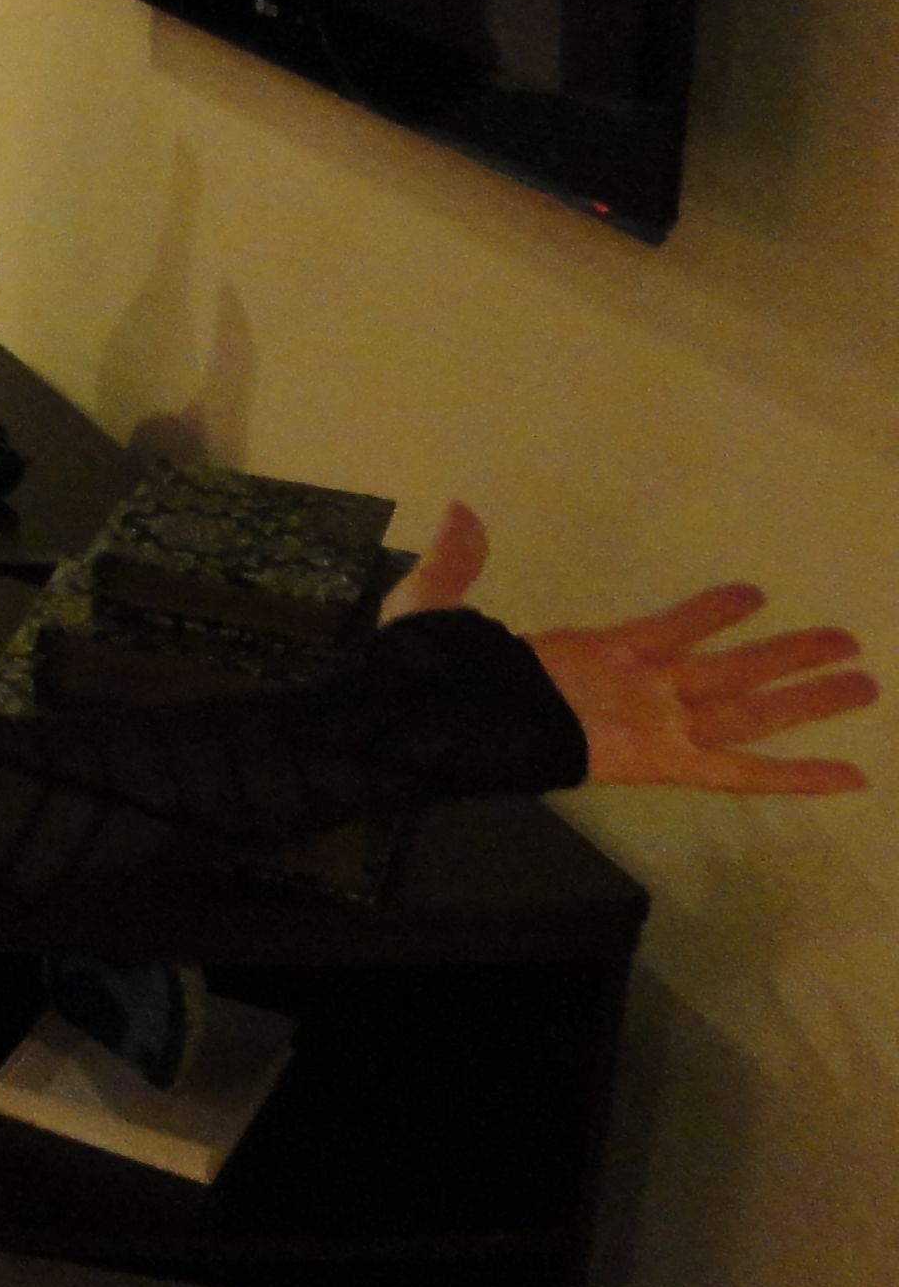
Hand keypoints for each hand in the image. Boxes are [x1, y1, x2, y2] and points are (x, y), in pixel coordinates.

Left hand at [386, 503, 873, 794]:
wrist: (432, 727)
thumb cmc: (432, 676)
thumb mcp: (434, 605)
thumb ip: (455, 564)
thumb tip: (458, 510)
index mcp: (593, 655)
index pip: (665, 630)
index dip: (706, 613)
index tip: (752, 593)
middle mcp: (637, 690)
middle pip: (730, 670)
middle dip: (787, 657)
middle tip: (849, 640)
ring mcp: (656, 724)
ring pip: (748, 709)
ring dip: (806, 698)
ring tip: (865, 680)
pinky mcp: (661, 761)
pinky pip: (738, 770)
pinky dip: (793, 775)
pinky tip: (847, 776)